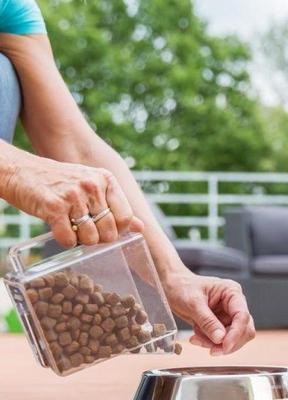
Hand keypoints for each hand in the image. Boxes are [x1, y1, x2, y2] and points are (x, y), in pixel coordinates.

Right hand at [0, 152, 142, 246]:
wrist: (21, 171)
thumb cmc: (59, 182)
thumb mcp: (92, 187)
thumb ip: (115, 206)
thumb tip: (140, 228)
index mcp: (106, 180)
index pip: (125, 216)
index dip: (118, 230)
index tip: (105, 230)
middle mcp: (92, 186)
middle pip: (110, 230)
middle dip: (99, 238)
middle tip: (85, 231)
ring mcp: (73, 196)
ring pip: (91, 237)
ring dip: (81, 241)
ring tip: (71, 228)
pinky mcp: (54, 207)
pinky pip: (69, 239)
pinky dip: (65, 242)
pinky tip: (59, 230)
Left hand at [163, 271, 254, 354]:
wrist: (173, 287)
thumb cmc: (182, 287)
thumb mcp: (193, 303)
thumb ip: (207, 321)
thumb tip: (220, 338)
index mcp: (232, 292)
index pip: (242, 315)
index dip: (236, 333)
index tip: (225, 346)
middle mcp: (234, 304)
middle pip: (244, 329)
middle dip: (227, 342)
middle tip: (211, 350)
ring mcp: (229, 315)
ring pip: (234, 338)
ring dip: (216, 344)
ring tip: (196, 339)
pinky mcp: (221, 324)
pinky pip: (221, 340)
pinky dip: (209, 343)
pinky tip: (196, 337)